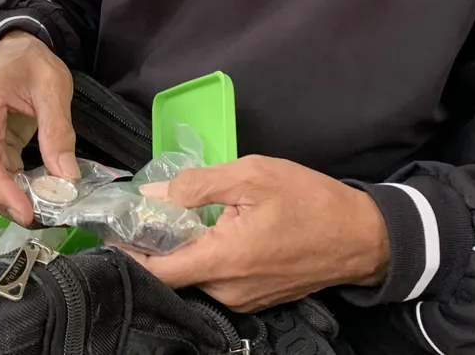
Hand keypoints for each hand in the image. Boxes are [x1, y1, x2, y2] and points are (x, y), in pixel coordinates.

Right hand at [0, 31, 78, 225]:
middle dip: (5, 201)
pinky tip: (37, 199)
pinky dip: (14, 190)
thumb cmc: (31, 60)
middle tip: (41, 218)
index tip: (25, 210)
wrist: (16, 47)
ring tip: (42, 214)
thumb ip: (58, 129)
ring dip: (9, 200)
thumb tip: (66, 178)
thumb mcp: (53, 85)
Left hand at [128, 156, 389, 312]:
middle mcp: (228, 290)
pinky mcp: (257, 297)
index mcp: (222, 261)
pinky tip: (216, 228)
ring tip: (182, 214)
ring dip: (186, 248)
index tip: (112, 230)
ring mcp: (244, 298)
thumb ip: (199, 185)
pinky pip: (219, 278)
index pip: (157, 271)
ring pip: (197, 274)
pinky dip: (209, 255)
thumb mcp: (252, 175)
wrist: (363, 237)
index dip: (128, 252)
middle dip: (157, 243)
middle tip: (148, 210)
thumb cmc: (309, 201)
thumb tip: (154, 194)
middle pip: (174, 273)